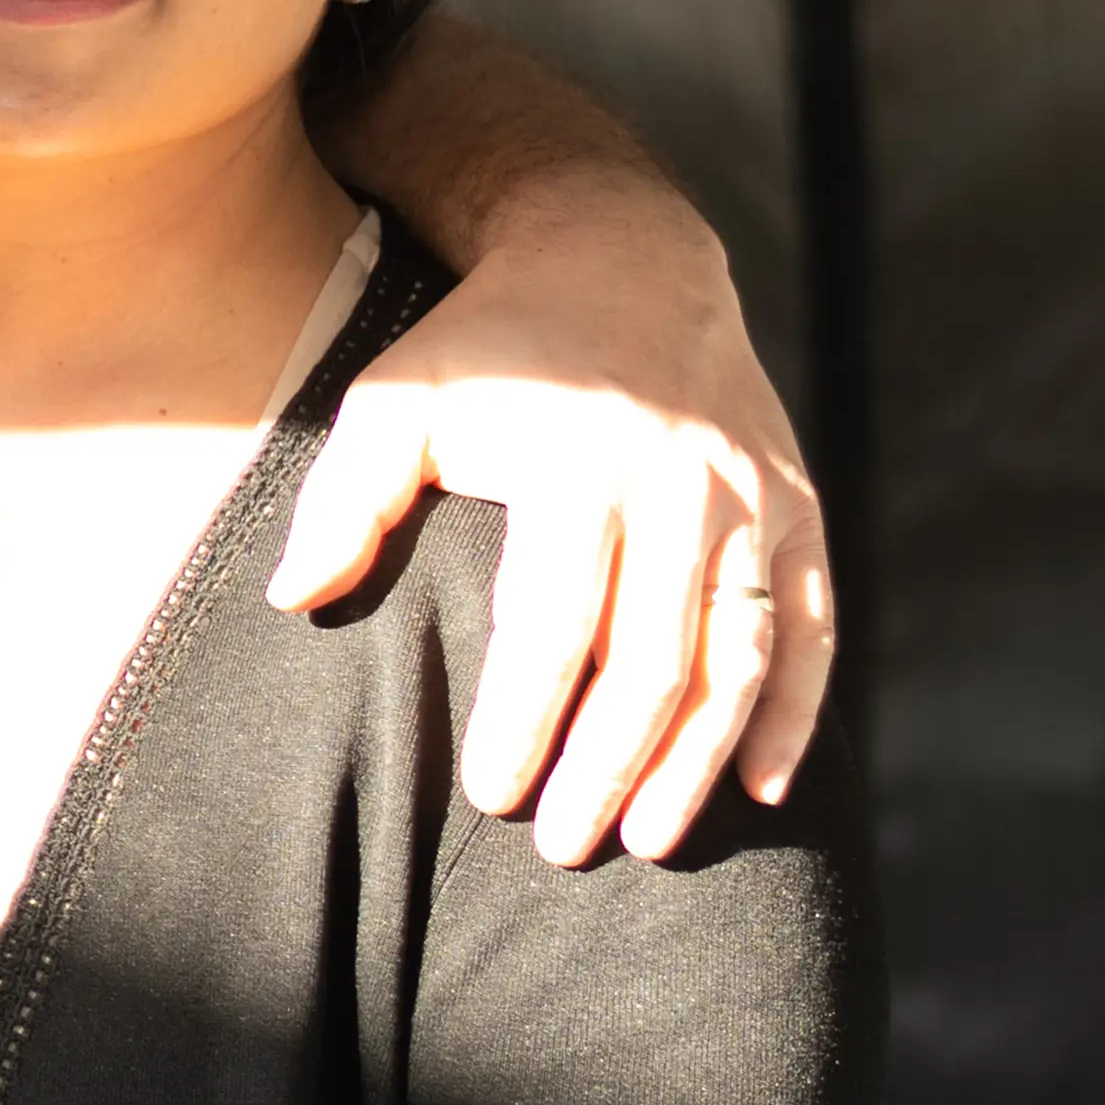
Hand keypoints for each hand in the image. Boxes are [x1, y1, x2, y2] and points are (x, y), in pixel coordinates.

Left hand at [267, 217, 832, 864]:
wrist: (621, 258)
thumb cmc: (488, 348)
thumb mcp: (396, 398)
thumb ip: (344, 499)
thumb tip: (294, 600)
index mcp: (580, 467)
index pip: (552, 625)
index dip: (525, 719)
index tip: (489, 795)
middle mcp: (681, 487)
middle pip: (652, 658)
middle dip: (607, 765)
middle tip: (563, 846)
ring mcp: (750, 499)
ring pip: (738, 654)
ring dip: (700, 757)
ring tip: (651, 838)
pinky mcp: (796, 506)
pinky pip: (810, 623)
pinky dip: (794, 708)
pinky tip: (764, 784)